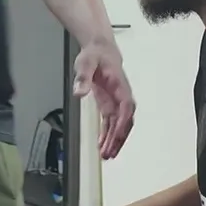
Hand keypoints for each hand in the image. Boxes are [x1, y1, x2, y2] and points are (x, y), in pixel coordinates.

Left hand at [73, 42, 134, 159]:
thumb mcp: (86, 63)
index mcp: (120, 86)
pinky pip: (111, 123)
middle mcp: (122, 96)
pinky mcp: (109, 105)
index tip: (116, 134)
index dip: (122, 122)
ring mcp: (116, 102)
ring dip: (114, 141)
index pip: (126, 107)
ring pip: (119, 125)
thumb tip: (79, 92)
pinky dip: (108, 135)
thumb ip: (83, 78)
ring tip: (107, 156)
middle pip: (125, 121)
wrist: (100, 50)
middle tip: (109, 153)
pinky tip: (102, 146)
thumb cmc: (95, 55)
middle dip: (118, 138)